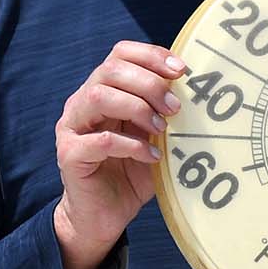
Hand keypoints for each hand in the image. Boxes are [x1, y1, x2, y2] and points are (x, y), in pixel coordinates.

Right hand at [54, 41, 182, 268]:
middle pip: (110, 70)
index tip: (182, 71)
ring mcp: (72, 128)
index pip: (120, 54)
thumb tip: (198, 91)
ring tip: (161, 129)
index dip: (151, 55)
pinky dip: (131, 145)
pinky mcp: (69, 155)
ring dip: (137, 108)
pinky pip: (99, 141)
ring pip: (98, 96)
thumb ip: (165, 112)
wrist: (105, 214)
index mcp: (104, 91)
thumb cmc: (132, 171)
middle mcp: (83, 103)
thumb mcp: (155, 136)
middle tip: (175, 108)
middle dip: (149, 84)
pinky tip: (151, 156)